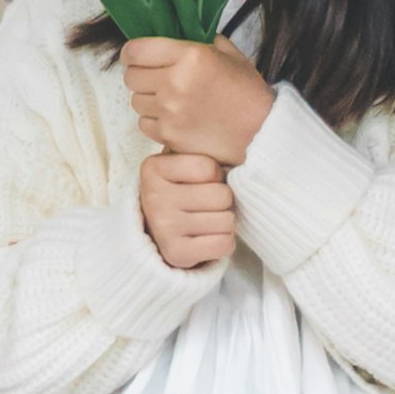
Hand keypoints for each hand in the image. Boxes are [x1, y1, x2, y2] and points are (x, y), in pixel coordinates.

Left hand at [120, 34, 273, 166]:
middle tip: (156, 78)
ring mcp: (169, 111)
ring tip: (168, 99)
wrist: (261, 132)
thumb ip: (200, 40)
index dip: (133, 53)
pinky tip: (172, 118)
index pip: (135, 50)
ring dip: (147, 99)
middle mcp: (174, 82)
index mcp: (189, 56)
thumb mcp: (228, 54)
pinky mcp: (168, 135)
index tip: (138, 56)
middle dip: (140, 76)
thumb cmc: (247, 92)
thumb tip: (178, 34)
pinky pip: (144, 124)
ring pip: (135, 101)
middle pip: (130, 77)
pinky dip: (153, 121)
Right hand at [137, 149, 239, 273]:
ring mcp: (163, 228)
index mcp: (153, 168)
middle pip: (222, 195)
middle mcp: (154, 198)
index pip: (209, 168)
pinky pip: (224, 244)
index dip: (215, 175)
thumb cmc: (178, 191)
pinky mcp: (176, 253)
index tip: (201, 181)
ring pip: (227, 221)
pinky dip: (224, 243)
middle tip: (209, 204)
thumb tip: (241, 139)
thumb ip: (199, 151)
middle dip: (223, 200)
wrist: (154, 234)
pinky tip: (209, 238)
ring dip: (225, 222)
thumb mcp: (179, 165)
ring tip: (208, 220)